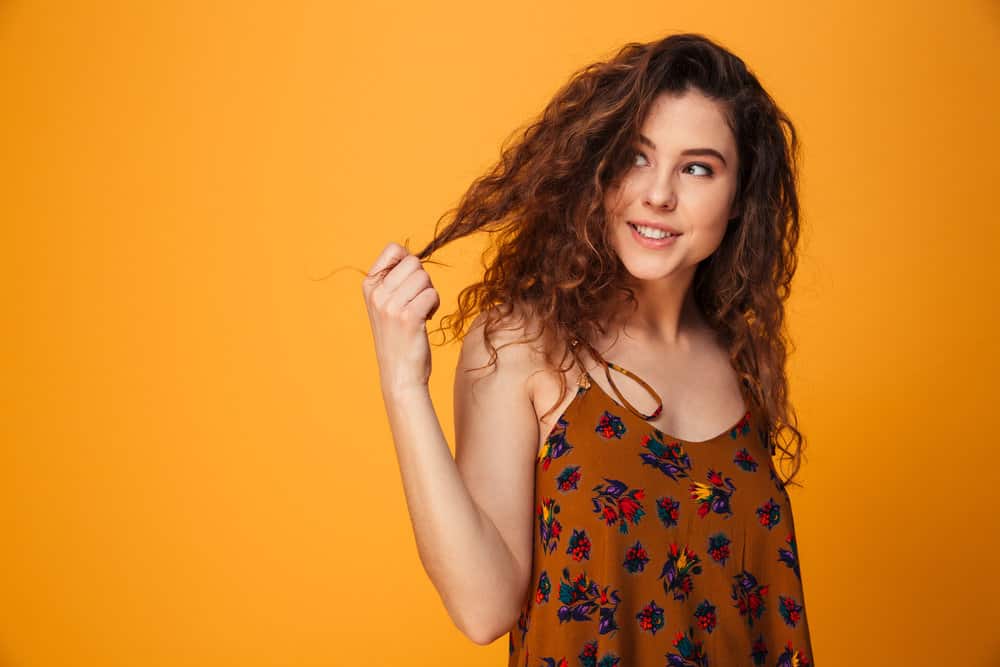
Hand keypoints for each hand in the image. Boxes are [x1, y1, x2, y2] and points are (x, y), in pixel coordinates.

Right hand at [361, 243, 440, 394]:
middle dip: (422, 280)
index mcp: (369, 286)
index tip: (408, 284)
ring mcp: (391, 305)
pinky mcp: (408, 317)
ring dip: (429, 293)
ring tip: (421, 312)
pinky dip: (434, 305)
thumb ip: (394, 280)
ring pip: (425, 277)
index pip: (393, 249)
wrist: (399, 374)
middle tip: (416, 301)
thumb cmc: (398, 337)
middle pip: (414, 262)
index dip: (408, 262)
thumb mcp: (386, 305)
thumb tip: (412, 256)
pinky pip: (432, 294)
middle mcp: (377, 294)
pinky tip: (425, 319)